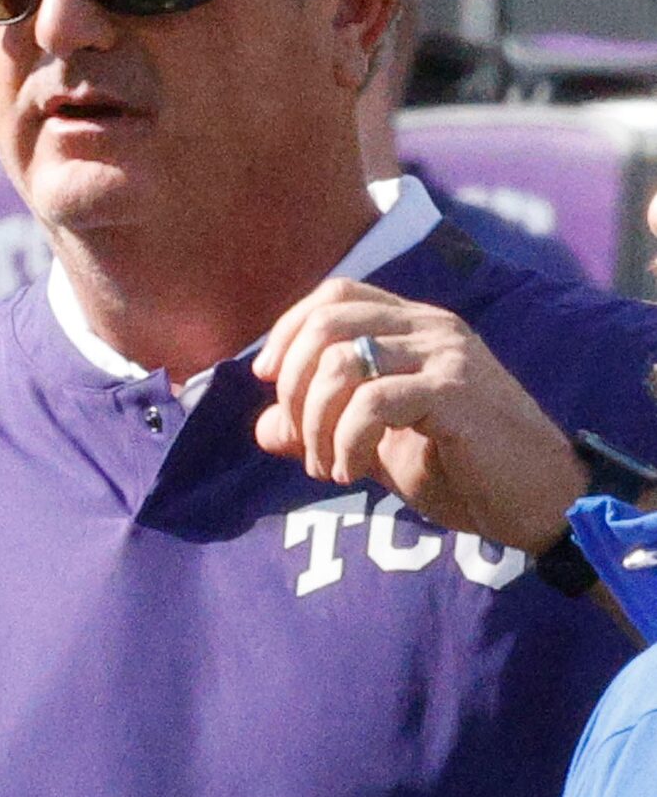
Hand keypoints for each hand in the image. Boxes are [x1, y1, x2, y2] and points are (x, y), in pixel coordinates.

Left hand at [252, 278, 585, 552]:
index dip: (289, 330)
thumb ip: (320, 428)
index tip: (268, 381)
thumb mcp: (374, 445)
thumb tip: (261, 428)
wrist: (536, 501)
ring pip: (342, 363)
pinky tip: (351, 469)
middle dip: (292, 387)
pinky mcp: (455, 392)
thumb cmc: (460, 467)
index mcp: (414, 326)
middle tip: (300, 439)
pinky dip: (345, 441)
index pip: (335, 294)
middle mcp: (431, 327)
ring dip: (315, 423)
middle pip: (328, 323)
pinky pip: (372, 402)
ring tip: (327, 465)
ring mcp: (446, 355)